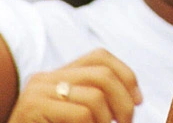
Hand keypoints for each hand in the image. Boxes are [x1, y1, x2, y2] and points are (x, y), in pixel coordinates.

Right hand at [9, 49, 142, 122]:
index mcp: (56, 75)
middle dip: (124, 101)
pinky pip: (81, 114)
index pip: (99, 56)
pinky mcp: (33, 109)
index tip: (138, 100)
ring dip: (108, 120)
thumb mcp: (72, 115)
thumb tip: (134, 98)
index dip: (126, 75)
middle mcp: (45, 78)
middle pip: (102, 74)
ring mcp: (37, 92)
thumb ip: (92, 102)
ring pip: (95, 96)